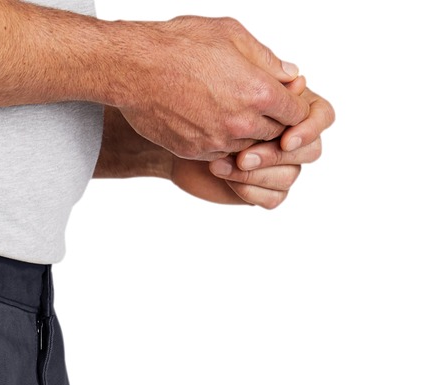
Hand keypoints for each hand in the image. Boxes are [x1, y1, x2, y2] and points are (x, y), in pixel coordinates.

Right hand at [116, 14, 310, 159]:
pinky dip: (223, 142)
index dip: (293, 105)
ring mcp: (217, 142)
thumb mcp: (232, 35)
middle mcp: (241, 123)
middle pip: (275, 134)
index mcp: (258, 91)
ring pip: (248, 147)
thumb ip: (266, 59)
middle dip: (272, 121)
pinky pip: (221, 154)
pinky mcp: (195, 152)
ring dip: (247, 134)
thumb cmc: (182, 44)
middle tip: (260, 105)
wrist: (136, 69)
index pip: (296, 113)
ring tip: (232, 111)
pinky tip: (211, 121)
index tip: (286, 99)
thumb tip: (290, 75)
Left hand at [171, 85, 334, 206]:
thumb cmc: (203, 92)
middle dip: (275, 155)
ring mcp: (279, 163)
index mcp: (295, 104)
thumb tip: (297, 79)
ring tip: (220, 164)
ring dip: (256, 174)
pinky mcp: (262, 188)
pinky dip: (250, 191)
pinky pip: (273, 198)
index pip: (323, 116)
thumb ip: (266, 74)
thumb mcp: (233, 71)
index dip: (309, 128)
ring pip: (289, 176)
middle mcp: (293, 135)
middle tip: (243, 157)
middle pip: (311, 151)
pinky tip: (225, 178)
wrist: (177, 127)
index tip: (285, 138)